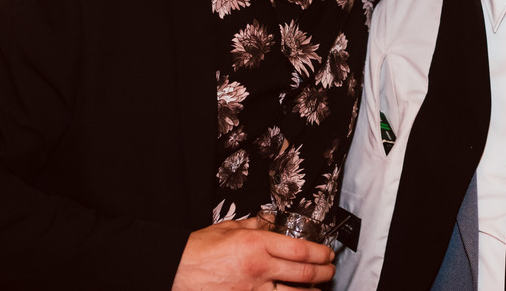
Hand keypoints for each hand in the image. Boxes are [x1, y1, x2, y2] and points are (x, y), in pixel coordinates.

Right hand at [171, 217, 334, 290]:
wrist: (175, 270)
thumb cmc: (198, 250)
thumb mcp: (229, 228)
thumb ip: (255, 224)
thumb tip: (271, 221)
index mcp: (256, 244)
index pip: (301, 250)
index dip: (321, 253)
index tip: (327, 253)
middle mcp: (259, 268)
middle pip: (304, 273)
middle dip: (324, 272)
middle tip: (330, 270)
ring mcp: (253, 290)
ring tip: (320, 288)